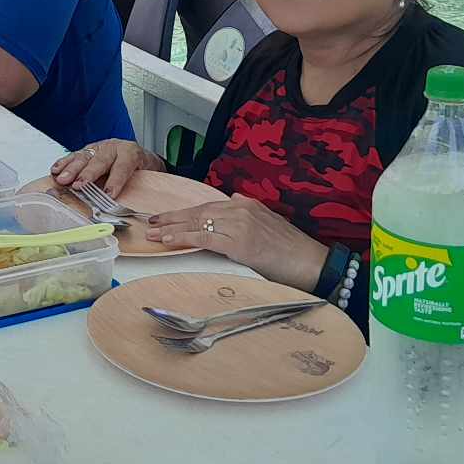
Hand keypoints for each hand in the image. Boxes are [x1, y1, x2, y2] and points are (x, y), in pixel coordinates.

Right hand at [49, 139, 159, 197]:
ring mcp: (99, 147)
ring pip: (84, 157)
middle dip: (88, 174)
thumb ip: (133, 188)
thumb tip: (122, 207)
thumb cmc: (141, 168)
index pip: (122, 166)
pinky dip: (64, 163)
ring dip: (71, 169)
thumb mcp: (143, 177)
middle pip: (99, 160)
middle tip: (79, 185)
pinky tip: (56, 170)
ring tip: (62, 179)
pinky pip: (74, 156)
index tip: (109, 194)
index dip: (115, 181)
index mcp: (130, 152)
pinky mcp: (87, 150)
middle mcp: (113, 147)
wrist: (140, 156)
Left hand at [144, 193, 329, 292]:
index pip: (207, 207)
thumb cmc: (291, 250)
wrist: (312, 262)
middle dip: (172, 218)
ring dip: (172, 229)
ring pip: (197, 224)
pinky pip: (204, 238)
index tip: (166, 217)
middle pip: (198, 212)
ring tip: (152, 233)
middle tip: (150, 222)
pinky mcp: (239, 242)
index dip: (184, 213)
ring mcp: (240, 224)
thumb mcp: (269, 223)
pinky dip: (183, 238)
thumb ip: (248, 213)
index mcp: (246, 204)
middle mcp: (241, 209)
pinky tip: (168, 240)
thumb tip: (233, 200)